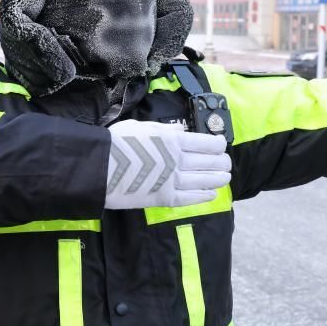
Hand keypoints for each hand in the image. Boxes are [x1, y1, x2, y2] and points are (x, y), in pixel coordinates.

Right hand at [105, 119, 230, 209]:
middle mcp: (178, 159)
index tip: (221, 146)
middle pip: (209, 161)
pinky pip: (189, 198)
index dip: (218, 145)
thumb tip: (182, 131)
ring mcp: (173, 180)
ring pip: (204, 180)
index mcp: (173, 139)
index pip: (206, 142)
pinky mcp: (164, 198)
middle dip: (221, 162)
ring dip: (217, 179)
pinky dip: (203, 197)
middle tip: (226, 163)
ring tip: (225, 177)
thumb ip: (164, 129)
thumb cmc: (116, 142)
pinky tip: (211, 195)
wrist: (99, 167)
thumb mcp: (141, 126)